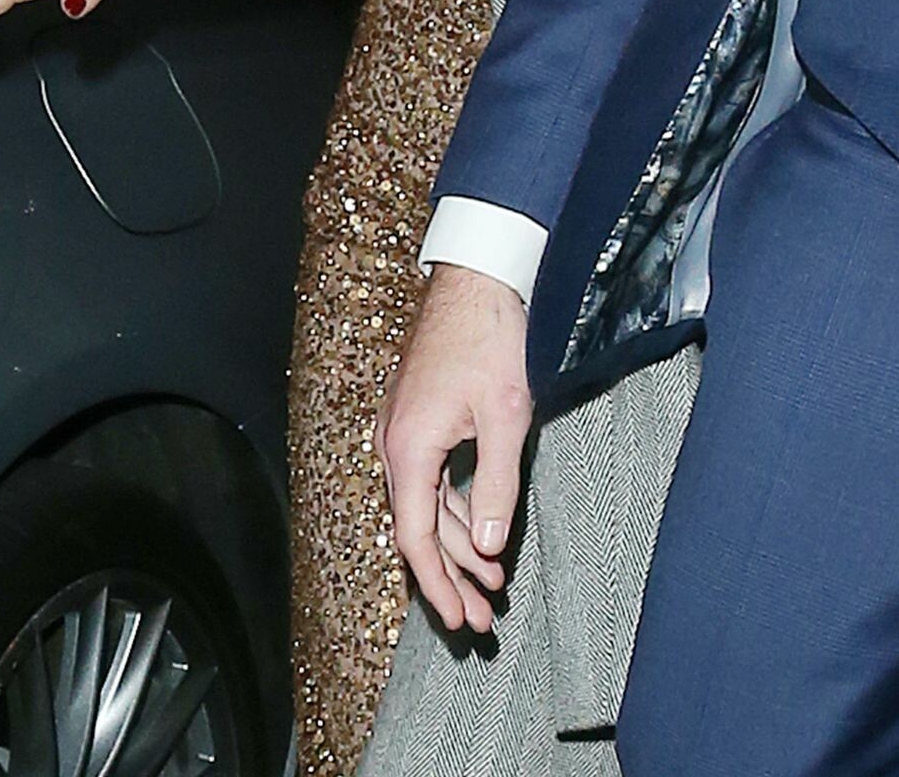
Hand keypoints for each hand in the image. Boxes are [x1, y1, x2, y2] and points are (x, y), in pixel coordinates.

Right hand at [377, 264, 530, 632]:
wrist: (475, 278)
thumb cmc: (490, 340)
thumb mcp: (503, 416)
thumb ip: (494, 485)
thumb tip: (488, 545)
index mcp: (408, 447)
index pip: (414, 536)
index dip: (437, 584)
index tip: (460, 619)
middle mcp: (394, 443)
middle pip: (417, 527)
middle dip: (451, 575)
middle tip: (483, 618)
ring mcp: (403, 429)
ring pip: (425, 504)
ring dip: (457, 544)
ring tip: (491, 582)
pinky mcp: (417, 417)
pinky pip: (429, 478)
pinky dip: (454, 509)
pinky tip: (480, 531)